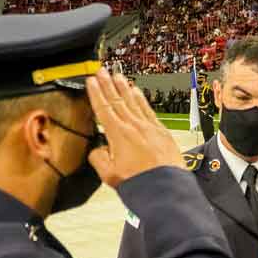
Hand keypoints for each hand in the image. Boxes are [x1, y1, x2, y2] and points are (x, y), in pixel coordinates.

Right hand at [86, 68, 182, 188]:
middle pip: (117, 100)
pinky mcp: (162, 132)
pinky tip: (138, 93)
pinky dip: (141, 99)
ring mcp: (149, 127)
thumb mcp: (109, 174)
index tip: (91, 81)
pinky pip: (149, 110)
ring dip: (124, 88)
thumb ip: (98, 158)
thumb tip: (98, 150)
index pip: (103, 108)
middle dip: (108, 84)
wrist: (166, 187)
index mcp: (118, 134)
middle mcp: (134, 126)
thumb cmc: (141, 182)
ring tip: (118, 76)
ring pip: (133, 102)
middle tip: (102, 71)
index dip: (96, 93)